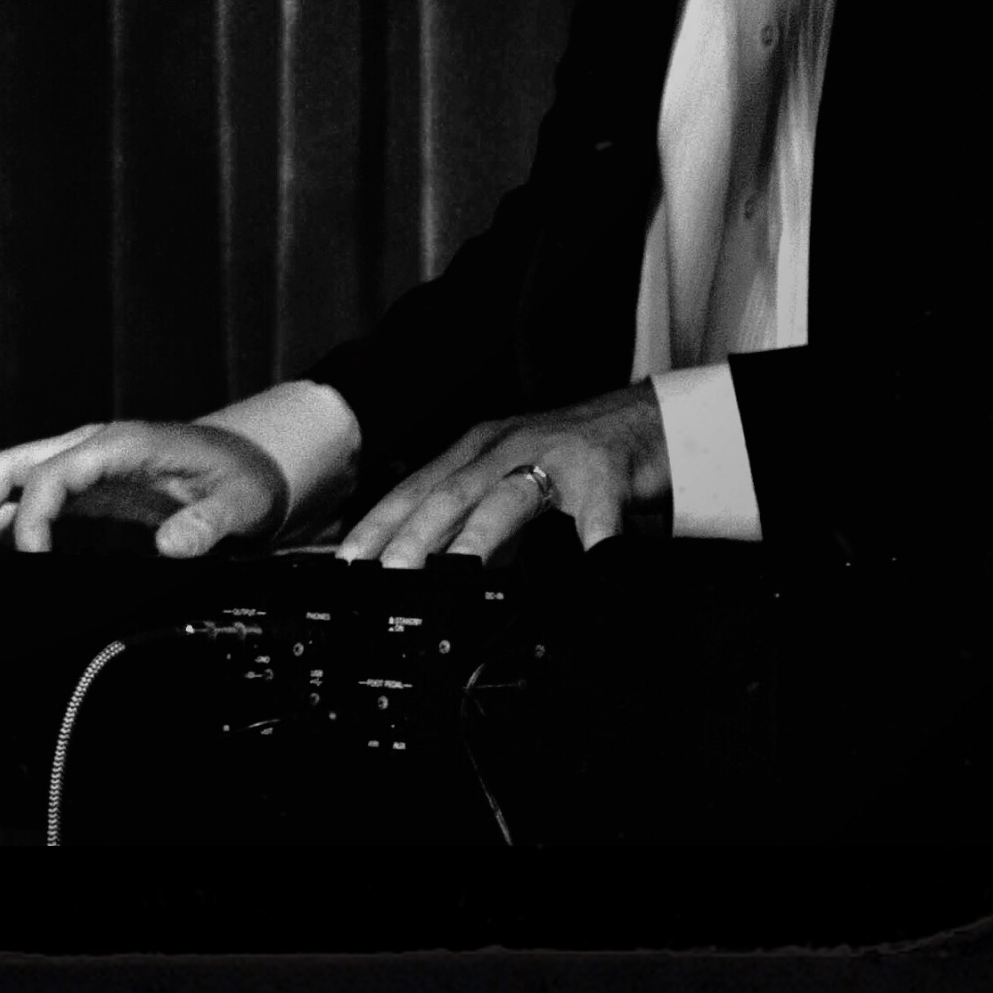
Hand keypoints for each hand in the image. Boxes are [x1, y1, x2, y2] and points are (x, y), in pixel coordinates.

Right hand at [0, 419, 291, 558]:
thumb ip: (207, 523)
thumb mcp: (237, 502)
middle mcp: (88, 448)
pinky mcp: (85, 486)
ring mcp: (82, 465)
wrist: (251, 458)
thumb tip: (172, 546)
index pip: (50, 474)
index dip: (31, 519)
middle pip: (9, 467)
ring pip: (10, 481)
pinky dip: (0, 522)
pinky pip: (30, 499)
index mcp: (117, 445)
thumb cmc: (241, 475)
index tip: (31, 560)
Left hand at [332, 385, 670, 566]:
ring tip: (456, 567)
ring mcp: (555, 458)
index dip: (380, 522)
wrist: (645, 422)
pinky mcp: (606, 475)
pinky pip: (597, 514)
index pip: (417, 489)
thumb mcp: (515, 491)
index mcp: (478, 453)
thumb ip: (480, 527)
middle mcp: (507, 447)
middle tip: (385, 570)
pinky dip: (592, 542)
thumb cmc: (573, 461)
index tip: (348, 558)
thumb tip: (441, 570)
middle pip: (450, 491)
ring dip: (480, 533)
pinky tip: (589, 565)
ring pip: (509, 496)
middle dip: (413, 532)